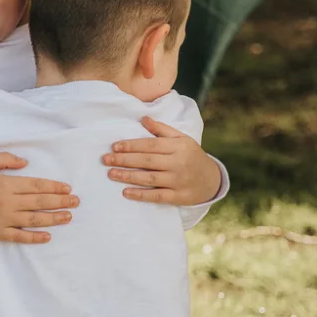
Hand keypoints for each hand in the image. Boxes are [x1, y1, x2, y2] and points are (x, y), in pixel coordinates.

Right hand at [0, 153, 77, 243]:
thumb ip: (4, 159)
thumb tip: (25, 162)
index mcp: (5, 184)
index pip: (36, 185)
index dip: (54, 187)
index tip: (67, 188)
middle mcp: (7, 202)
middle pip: (40, 202)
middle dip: (60, 202)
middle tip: (76, 202)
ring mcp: (3, 219)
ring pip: (34, 220)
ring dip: (54, 219)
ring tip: (68, 217)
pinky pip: (19, 237)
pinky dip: (34, 237)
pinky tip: (47, 237)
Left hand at [102, 117, 221, 205]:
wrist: (211, 180)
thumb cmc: (191, 156)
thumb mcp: (181, 139)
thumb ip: (162, 130)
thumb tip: (143, 118)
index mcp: (178, 146)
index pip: (150, 145)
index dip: (131, 146)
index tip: (114, 147)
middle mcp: (179, 163)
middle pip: (147, 161)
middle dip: (124, 160)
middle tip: (105, 160)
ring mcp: (179, 181)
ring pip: (150, 178)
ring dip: (128, 176)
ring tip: (111, 174)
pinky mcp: (179, 197)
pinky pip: (157, 196)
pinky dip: (141, 195)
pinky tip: (126, 192)